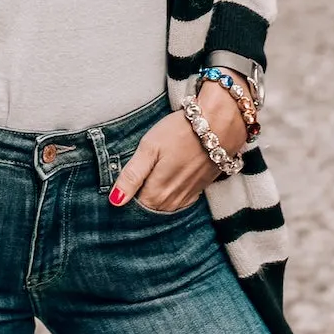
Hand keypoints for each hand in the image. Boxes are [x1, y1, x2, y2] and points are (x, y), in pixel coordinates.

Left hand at [109, 85, 245, 213]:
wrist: (219, 125)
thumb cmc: (180, 132)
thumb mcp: (149, 147)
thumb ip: (131, 176)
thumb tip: (114, 201)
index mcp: (156, 194)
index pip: (132, 207)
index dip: (125, 195)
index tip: (124, 180)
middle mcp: (171, 203)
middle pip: (147, 208)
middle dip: (138, 196)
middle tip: (138, 173)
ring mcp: (186, 199)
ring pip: (161, 205)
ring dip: (154, 194)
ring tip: (152, 173)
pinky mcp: (197, 191)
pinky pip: (176, 201)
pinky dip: (169, 193)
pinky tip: (168, 177)